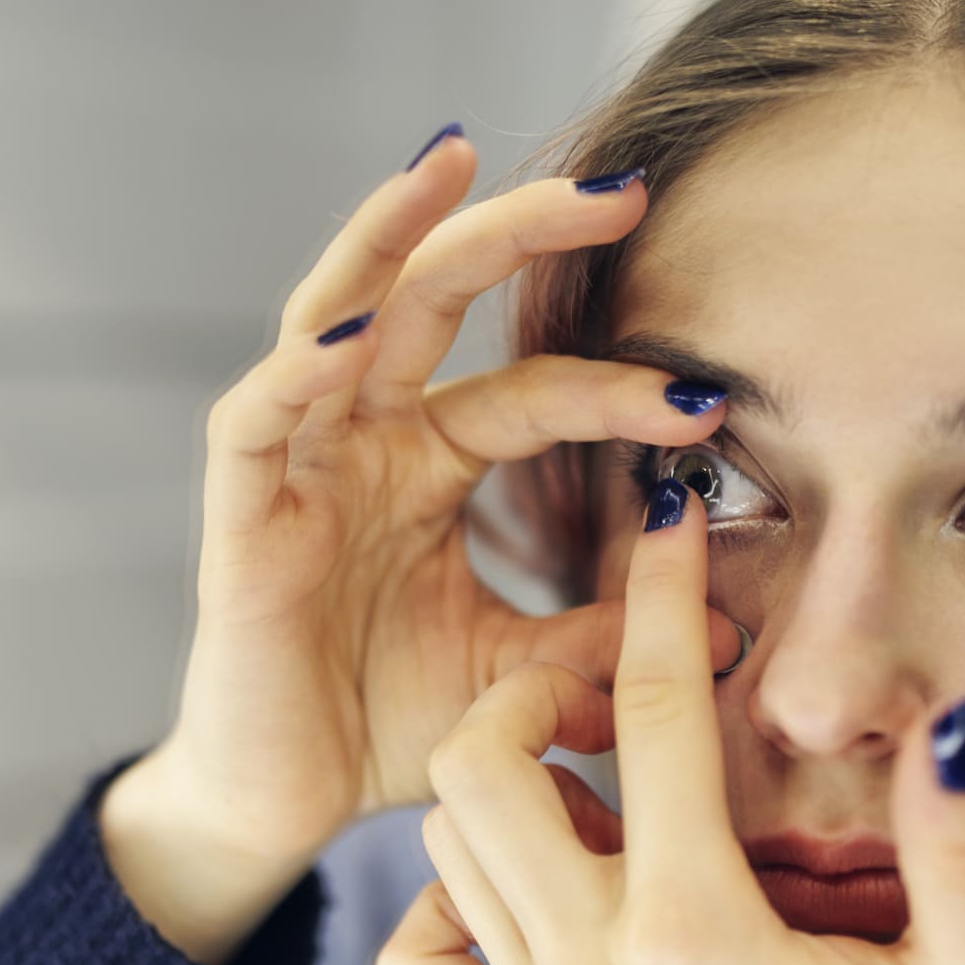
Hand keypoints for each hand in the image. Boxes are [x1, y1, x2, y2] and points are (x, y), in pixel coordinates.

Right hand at [100, 127, 741, 962]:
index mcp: (429, 463)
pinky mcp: (238, 513)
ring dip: (388, 238)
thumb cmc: (388, 725)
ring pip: (334, 317)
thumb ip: (599, 637)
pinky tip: (348, 330)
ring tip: (451, 161)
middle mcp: (366, 439)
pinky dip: (293, 370)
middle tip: (619, 188)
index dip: (616, 388)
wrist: (288, 803)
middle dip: (518, 233)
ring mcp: (300, 464)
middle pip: (435, 299)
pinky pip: (255, 420)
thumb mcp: (516, 674)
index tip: (707, 399)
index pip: (533, 392)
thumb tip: (726, 624)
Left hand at [375, 479, 964, 964]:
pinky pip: (421, 958)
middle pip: (481, 763)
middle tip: (615, 698)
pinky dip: (449, 905)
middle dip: (536, 690)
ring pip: (446, 842)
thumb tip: (949, 724)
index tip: (676, 515)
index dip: (669, 593)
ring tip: (604, 797)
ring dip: (509, 790)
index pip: (658, 709)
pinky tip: (536, 892)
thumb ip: (964, 860)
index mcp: (695, 934)